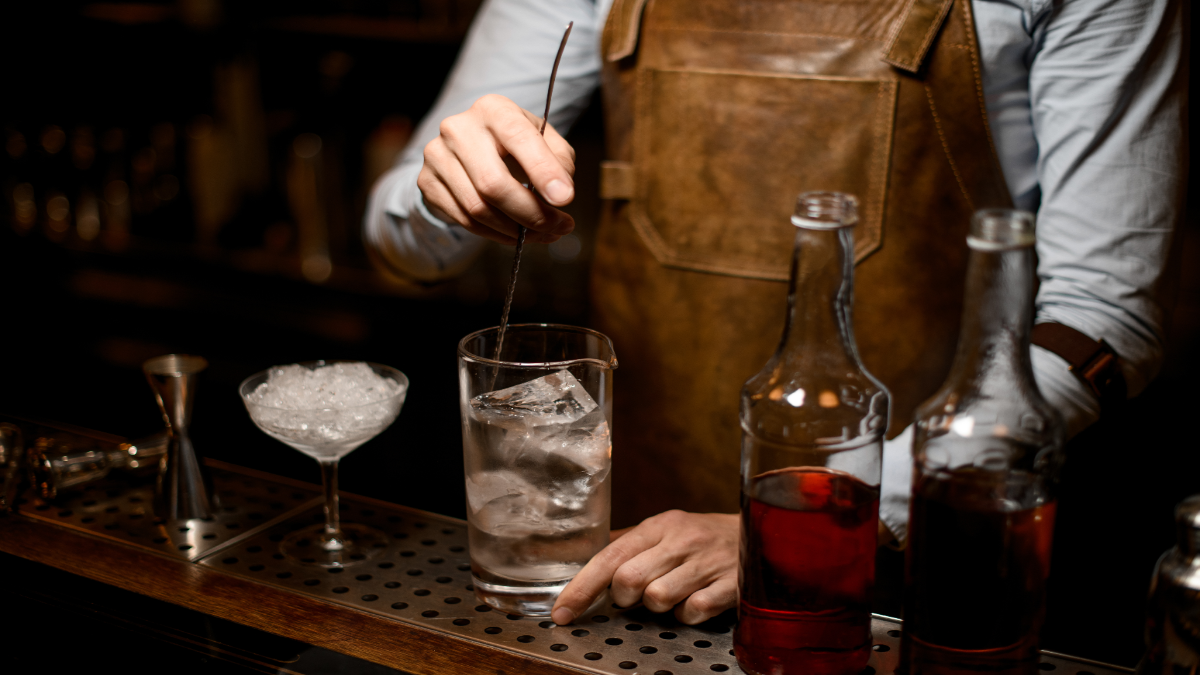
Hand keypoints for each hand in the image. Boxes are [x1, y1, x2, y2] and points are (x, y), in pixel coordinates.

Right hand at [418, 94, 575, 245]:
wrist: (468, 150)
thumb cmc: (515, 145)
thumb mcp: (544, 141)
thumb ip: (559, 161)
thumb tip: (560, 193)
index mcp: (493, 109)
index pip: (519, 138)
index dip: (543, 171)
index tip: (565, 199)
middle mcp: (458, 128)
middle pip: (493, 183)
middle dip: (531, 214)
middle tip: (558, 228)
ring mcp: (437, 155)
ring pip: (478, 208)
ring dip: (515, 230)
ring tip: (542, 234)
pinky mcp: (427, 182)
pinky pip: (464, 220)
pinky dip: (495, 234)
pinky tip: (514, 234)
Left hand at [551, 511, 739, 625]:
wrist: (764, 534)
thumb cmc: (702, 538)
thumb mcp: (664, 531)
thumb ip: (627, 547)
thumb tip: (582, 569)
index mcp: (658, 526)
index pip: (608, 557)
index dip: (581, 588)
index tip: (562, 613)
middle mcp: (681, 540)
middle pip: (629, 580)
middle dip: (625, 598)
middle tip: (639, 594)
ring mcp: (707, 562)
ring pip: (657, 599)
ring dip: (658, 608)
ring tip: (673, 593)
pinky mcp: (731, 585)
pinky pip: (692, 612)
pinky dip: (687, 616)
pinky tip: (695, 602)